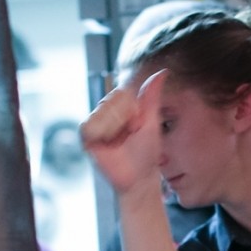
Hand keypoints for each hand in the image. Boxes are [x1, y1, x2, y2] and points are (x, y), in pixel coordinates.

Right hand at [79, 71, 169, 196]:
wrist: (138, 178)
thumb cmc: (147, 153)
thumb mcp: (152, 124)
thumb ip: (152, 98)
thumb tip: (163, 72)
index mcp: (124, 106)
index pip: (121, 94)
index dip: (129, 109)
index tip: (137, 124)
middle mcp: (108, 111)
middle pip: (108, 102)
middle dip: (121, 121)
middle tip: (129, 136)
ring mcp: (97, 123)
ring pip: (98, 114)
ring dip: (112, 128)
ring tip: (118, 142)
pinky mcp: (87, 137)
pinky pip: (87, 127)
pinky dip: (98, 134)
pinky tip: (106, 143)